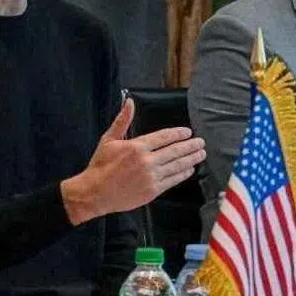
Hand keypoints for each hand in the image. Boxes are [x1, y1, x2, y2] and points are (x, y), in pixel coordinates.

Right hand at [60, 98, 206, 224]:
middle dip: (190, 146)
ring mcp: (151, 177)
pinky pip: (172, 180)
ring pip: (177, 165)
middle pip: (175, 151)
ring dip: (191, 159)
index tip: (188, 132)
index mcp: (136, 147)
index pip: (164, 137)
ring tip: (200, 154)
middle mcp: (146, 161)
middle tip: (200, 142)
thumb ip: (122, 121)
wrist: (95, 193)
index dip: (178, 134)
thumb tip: (129, 102)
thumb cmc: (100, 166)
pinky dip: (182, 174)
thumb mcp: (108, 140)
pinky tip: (189, 169)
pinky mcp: (152, 191)